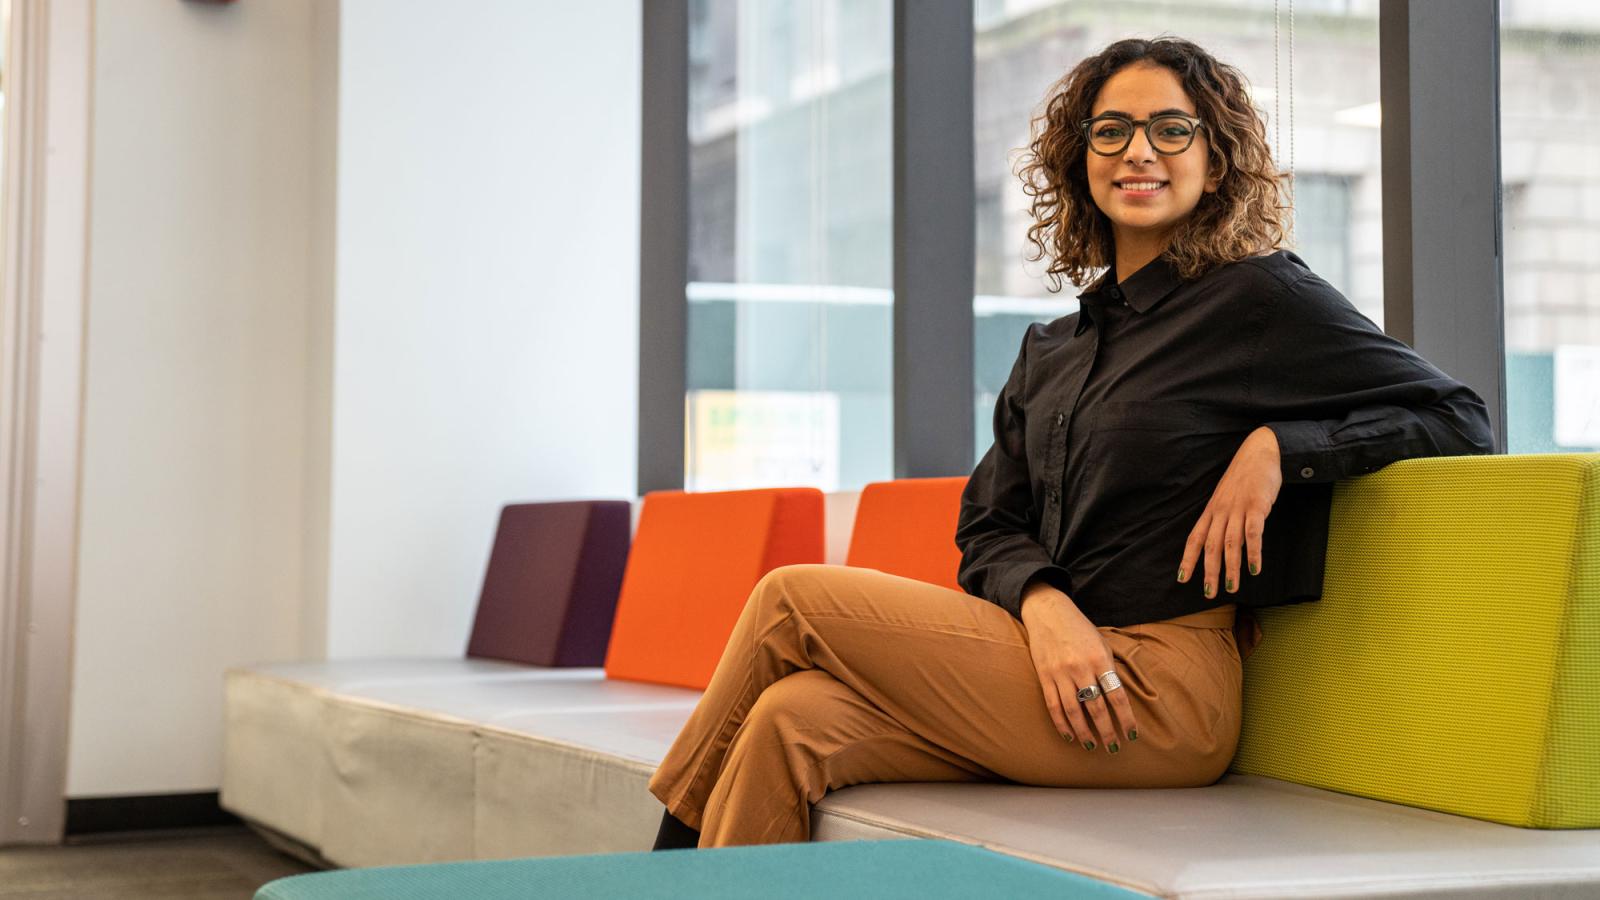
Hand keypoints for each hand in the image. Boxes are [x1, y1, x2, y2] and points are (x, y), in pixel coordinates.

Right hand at [1019, 582, 1139, 753]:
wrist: (1048, 612)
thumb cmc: (1079, 629)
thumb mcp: (1101, 644)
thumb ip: (1108, 669)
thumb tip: (1118, 699)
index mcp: (1100, 659)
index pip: (1117, 696)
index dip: (1126, 719)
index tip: (1132, 735)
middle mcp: (1081, 668)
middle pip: (1096, 708)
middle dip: (1107, 732)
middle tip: (1114, 747)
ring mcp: (1061, 673)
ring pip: (1074, 711)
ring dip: (1084, 732)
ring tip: (1092, 746)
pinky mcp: (1045, 676)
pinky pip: (1054, 706)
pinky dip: (1062, 724)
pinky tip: (1070, 735)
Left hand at [1178, 425, 1282, 599]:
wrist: (1259, 452)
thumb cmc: (1243, 479)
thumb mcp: (1225, 498)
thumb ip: (1222, 519)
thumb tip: (1220, 544)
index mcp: (1211, 511)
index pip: (1195, 538)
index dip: (1188, 559)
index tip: (1182, 578)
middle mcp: (1221, 512)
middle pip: (1211, 546)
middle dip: (1208, 571)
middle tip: (1208, 594)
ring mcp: (1238, 508)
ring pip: (1231, 543)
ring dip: (1230, 568)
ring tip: (1231, 588)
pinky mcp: (1257, 505)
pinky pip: (1254, 532)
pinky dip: (1254, 552)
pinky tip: (1255, 568)